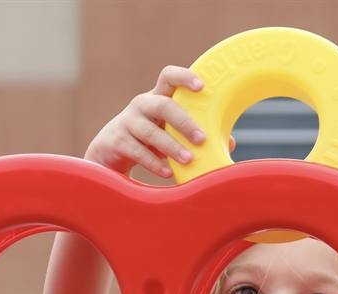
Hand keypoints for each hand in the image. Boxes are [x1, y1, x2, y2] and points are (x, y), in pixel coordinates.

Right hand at [84, 66, 207, 177]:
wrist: (108, 152)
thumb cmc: (147, 140)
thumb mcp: (169, 133)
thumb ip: (193, 135)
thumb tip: (229, 142)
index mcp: (157, 98)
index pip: (168, 77)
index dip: (184, 77)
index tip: (201, 86)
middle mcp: (142, 105)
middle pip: (163, 105)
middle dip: (184, 121)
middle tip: (201, 138)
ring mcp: (127, 122)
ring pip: (149, 131)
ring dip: (171, 146)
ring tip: (188, 159)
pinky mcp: (117, 141)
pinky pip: (137, 151)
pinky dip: (153, 163)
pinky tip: (167, 173)